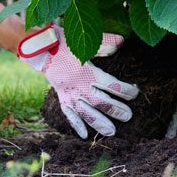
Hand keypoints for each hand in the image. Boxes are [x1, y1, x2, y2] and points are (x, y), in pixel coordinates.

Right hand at [17, 24, 138, 138]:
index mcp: (88, 72)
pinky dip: (76, 125)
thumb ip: (105, 43)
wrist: (41, 49)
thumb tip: (122, 42)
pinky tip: (84, 135)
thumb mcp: (85, 41)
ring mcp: (69, 95)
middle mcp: (80, 86)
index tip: (135, 93)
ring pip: (86, 113)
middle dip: (116, 110)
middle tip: (128, 116)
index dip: (125, 90)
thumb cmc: (64, 43)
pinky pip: (69, 114)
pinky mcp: (61, 98)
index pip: (112, 85)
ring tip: (111, 132)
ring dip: (99, 123)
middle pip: (101, 102)